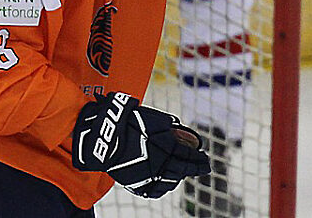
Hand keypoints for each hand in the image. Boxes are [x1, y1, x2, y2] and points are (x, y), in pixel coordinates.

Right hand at [72, 92, 210, 198]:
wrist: (106, 137)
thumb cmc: (131, 123)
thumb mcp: (156, 120)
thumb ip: (174, 129)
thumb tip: (189, 137)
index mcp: (167, 148)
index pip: (189, 156)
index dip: (199, 158)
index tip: (206, 159)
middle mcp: (161, 165)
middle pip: (183, 170)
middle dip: (195, 168)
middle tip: (204, 168)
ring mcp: (149, 177)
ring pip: (171, 182)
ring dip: (180, 177)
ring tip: (185, 173)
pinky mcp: (138, 184)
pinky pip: (156, 190)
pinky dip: (165, 186)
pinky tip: (168, 182)